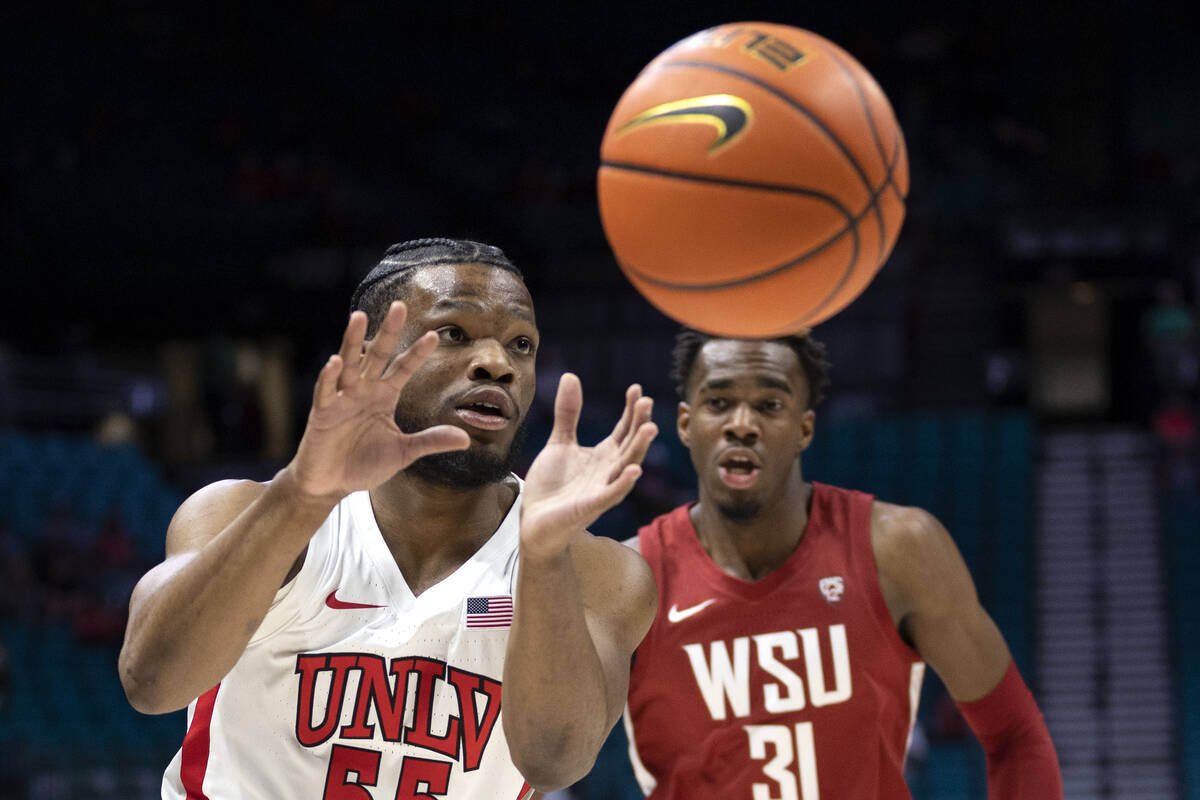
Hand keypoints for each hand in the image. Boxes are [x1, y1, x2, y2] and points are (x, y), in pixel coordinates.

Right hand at [285, 301, 469, 501]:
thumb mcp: (403, 452)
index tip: (435, 336)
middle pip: (378, 355)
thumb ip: (430, 441)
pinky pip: (325, 392)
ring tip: (358, 316)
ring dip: (352, 340)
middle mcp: (364, 391)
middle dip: (389, 331)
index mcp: (384, 396)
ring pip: (349, 363)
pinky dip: (329, 377)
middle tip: (399, 306)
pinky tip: (335, 362)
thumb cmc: (364, 464)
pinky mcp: (322, 413)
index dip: (417, 354)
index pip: (404, 369)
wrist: (331, 483)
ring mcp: (342, 399)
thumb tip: (466, 439)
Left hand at [520, 375, 657, 557]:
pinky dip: (622, 483)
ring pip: (626, 467)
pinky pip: (611, 494)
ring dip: (638, 449)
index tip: (636, 389)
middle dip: (639, 424)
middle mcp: (608, 470)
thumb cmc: (551, 486)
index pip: (624, 429)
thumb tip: (571, 376)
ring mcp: (602, 489)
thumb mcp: (559, 443)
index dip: (631, 410)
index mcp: (603, 455)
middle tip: (646, 402)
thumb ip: (568, 414)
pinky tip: (634, 470)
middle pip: (630, 444)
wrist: (534, 521)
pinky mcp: (591, 506)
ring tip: (650, 428)